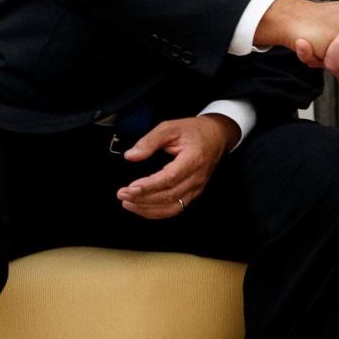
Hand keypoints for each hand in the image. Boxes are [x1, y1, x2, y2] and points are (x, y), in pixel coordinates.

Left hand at [115, 114, 237, 218]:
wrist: (217, 136)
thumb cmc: (195, 131)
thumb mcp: (171, 127)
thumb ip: (150, 140)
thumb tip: (131, 155)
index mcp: (194, 158)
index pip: (170, 178)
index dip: (149, 185)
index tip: (130, 188)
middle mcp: (197, 177)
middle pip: (169, 195)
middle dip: (143, 198)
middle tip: (122, 194)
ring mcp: (197, 187)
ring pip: (172, 207)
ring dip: (148, 209)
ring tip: (128, 203)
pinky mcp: (194, 193)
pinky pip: (176, 208)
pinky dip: (157, 212)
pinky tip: (142, 207)